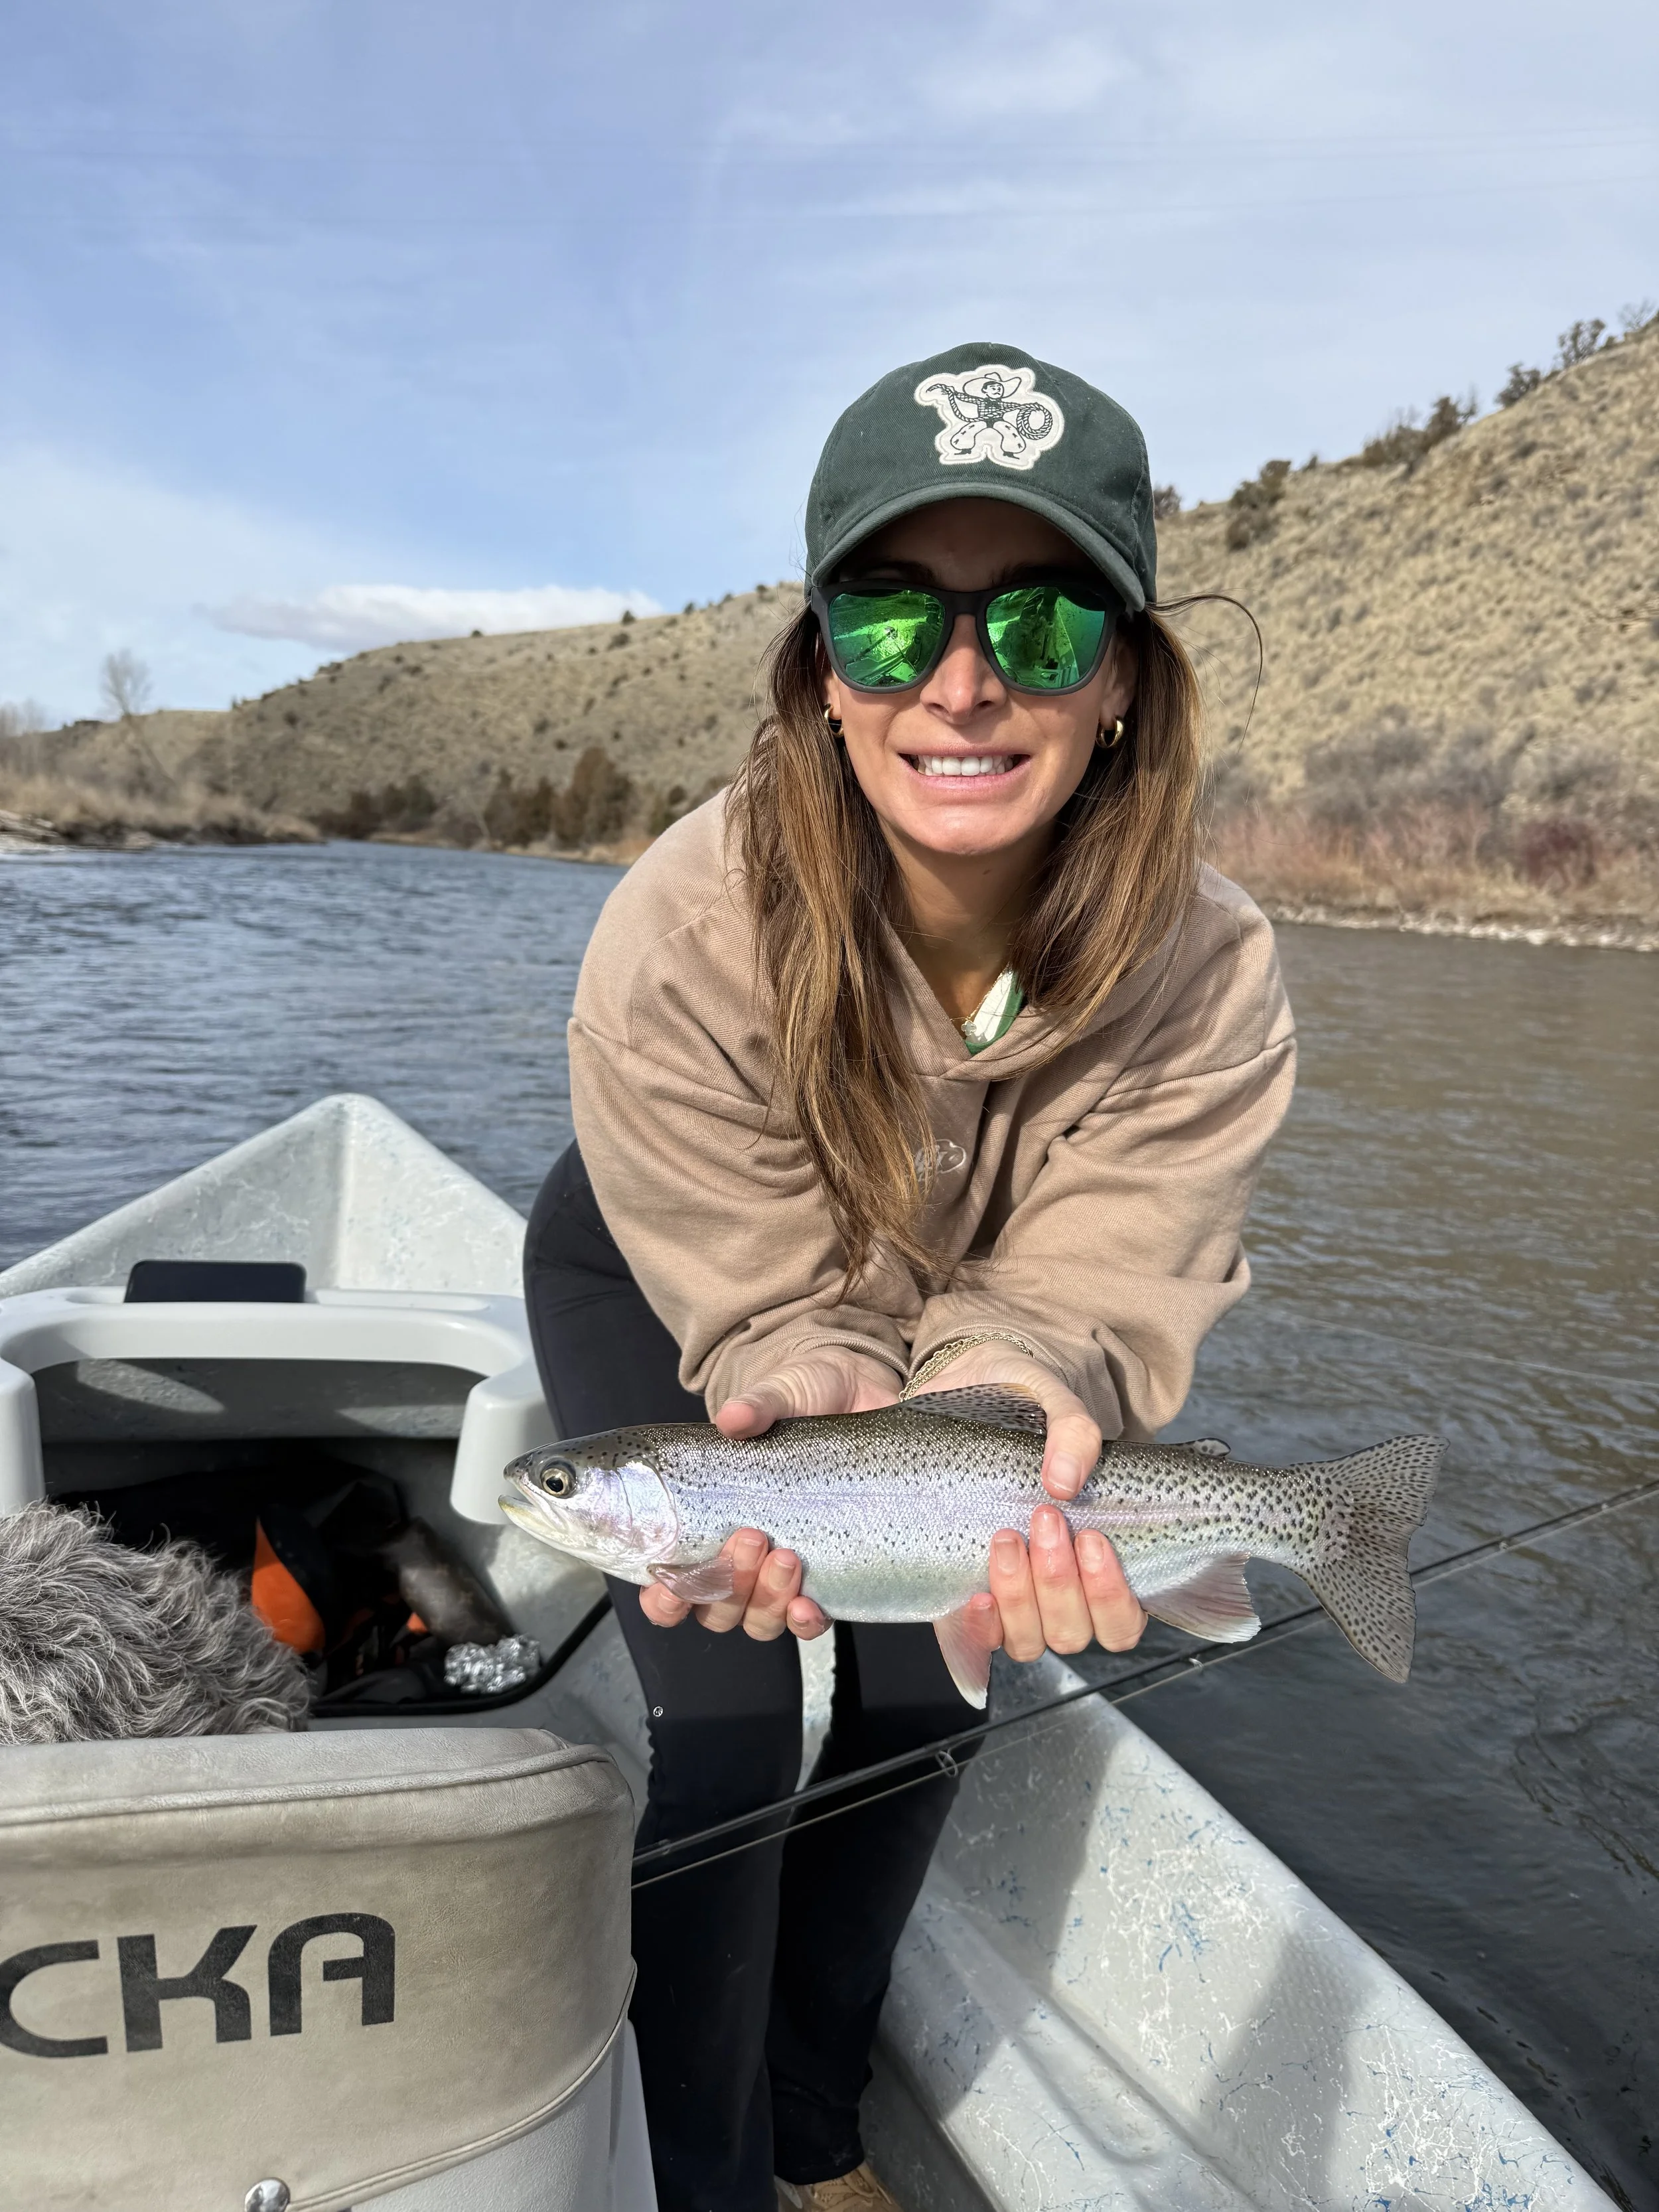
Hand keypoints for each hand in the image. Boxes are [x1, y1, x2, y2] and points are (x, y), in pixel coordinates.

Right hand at [639, 1350, 899, 1640]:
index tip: (670, 1580)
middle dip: (727, 1584)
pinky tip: (809, 1606)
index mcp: (709, 1519)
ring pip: (757, 1619)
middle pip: (715, 1608)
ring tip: (787, 1556)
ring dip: (765, 1599)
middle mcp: (742, 1557)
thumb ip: (757, 1405)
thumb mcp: (780, 1393)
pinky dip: (804, 1621)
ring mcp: (783, 1571)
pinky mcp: (829, 1574)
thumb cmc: (807, 1395)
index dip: (663, 1597)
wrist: (864, 1393)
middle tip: (750, 1537)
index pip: (672, 1580)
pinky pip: (808, 1621)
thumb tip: (733, 1418)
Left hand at [912, 1341, 1145, 1660]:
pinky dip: (980, 1624)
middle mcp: (1062, 1593)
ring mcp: (1016, 1598)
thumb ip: (1072, 1430)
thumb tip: (1063, 1481)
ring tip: (1007, 1539)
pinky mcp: (969, 1592)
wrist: (967, 1389)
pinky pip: (978, 1640)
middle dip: (1059, 1582)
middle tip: (1044, 1520)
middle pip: (1074, 1633)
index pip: (1123, 1620)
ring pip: (1029, 1640)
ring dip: (1020, 1598)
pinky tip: (975, 1594)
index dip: (1111, 1596)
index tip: (1091, 1538)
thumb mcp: (1053, 1400)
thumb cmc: (1025, 1404)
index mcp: (1101, 1562)